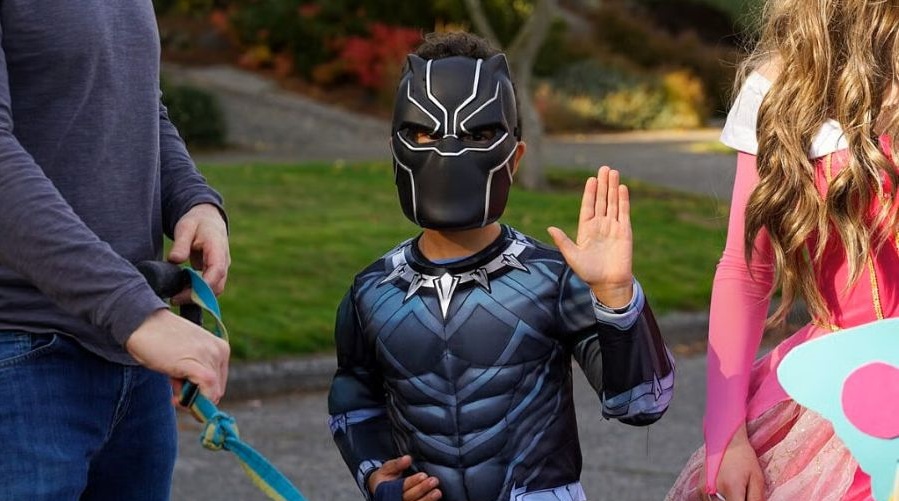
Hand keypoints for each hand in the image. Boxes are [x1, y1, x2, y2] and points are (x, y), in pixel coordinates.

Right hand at [125, 309, 229, 403]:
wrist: (142, 323)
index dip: (201, 393)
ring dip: (188, 397)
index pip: (218, 383)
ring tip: (172, 381)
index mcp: (220, 348)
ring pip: (210, 396)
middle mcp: (220, 352)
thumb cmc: (160, 341)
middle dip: (195, 395)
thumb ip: (197, 372)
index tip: (183, 390)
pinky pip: (207, 394)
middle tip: (174, 385)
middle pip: (216, 391)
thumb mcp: (187, 355)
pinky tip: (174, 398)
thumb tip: (202, 401)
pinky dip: (191, 402)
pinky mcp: (199, 366)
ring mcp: (211, 358)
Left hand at [168, 203, 229, 302]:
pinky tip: (181, 291)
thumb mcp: (185, 227)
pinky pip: (210, 287)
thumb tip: (175, 260)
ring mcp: (221, 268)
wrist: (208, 219)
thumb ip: (181, 244)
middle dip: (197, 296)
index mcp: (218, 248)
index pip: (216, 272)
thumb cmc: (196, 222)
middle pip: (217, 286)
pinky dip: (197, 292)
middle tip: (174, 299)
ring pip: (214, 290)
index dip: (203, 286)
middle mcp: (223, 261)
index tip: (184, 294)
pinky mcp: (216, 273)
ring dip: (197, 296)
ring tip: (175, 297)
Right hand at [368, 456, 441, 500]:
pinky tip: (435, 499)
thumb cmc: (384, 478)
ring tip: (437, 492)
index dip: (412, 482)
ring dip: (427, 499)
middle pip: (410, 496)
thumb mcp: (387, 468)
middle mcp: (396, 499)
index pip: (401, 487)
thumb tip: (407, 459)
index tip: (423, 475)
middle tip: (434, 481)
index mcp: (388, 489)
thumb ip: (396, 464)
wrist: (380, 489)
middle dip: (422, 489)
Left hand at [547, 166, 632, 307]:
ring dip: (613, 188)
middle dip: (603, 184)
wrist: (608, 283)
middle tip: (604, 168)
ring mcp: (613, 227)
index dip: (590, 192)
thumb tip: (550, 228)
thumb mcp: (572, 256)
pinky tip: (622, 188)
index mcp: (586, 229)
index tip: (591, 179)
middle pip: (602, 200)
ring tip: (613, 172)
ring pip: (613, 203)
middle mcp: (600, 225)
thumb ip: (562, 241)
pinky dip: (623, 200)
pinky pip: (624, 213)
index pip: (588, 206)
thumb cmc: (589, 272)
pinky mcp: (625, 231)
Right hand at [702, 424, 764, 500]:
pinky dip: (718, 500)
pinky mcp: (699, 489)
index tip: (747, 499)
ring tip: (733, 493)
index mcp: (731, 488)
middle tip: (741, 494)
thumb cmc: (744, 458)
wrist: (726, 441)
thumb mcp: (757, 479)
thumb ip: (756, 499)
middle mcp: (713, 490)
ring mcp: (703, 490)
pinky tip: (725, 494)